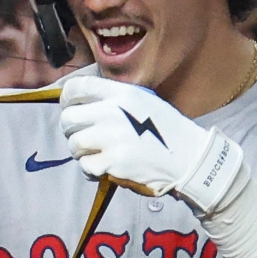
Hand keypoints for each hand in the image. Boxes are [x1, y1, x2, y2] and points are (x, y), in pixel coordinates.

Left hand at [58, 76, 241, 213]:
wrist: (189, 160)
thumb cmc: (167, 132)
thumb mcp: (144, 102)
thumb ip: (115, 99)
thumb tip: (83, 102)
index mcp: (122, 94)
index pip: (78, 87)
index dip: (67, 98)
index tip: (70, 107)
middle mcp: (113, 113)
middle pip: (68, 118)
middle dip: (71, 129)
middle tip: (84, 137)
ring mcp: (112, 138)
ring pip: (73, 143)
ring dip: (82, 151)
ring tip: (98, 153)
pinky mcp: (112, 163)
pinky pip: (85, 165)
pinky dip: (92, 169)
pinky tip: (106, 168)